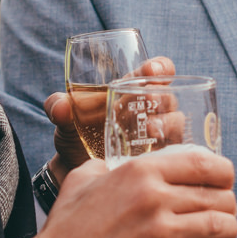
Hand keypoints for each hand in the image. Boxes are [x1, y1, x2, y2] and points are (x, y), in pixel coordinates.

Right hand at [26, 144, 236, 237]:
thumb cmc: (65, 230)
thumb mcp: (82, 180)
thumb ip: (107, 167)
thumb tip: (119, 165)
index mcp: (140, 172)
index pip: (204, 163)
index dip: (224, 172)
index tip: (225, 181)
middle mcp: (155, 199)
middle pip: (219, 195)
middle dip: (228, 204)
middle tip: (224, 213)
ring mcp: (161, 235)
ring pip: (222, 226)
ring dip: (228, 231)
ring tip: (224, 237)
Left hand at [42, 55, 176, 183]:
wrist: (76, 171)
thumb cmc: (75, 136)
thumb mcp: (65, 119)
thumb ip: (58, 107)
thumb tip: (61, 106)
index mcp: (132, 90)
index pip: (157, 71)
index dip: (160, 67)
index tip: (151, 70)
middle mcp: (151, 109)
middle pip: (171, 95)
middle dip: (163, 97)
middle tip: (149, 102)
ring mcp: (159, 134)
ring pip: (177, 121)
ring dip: (168, 124)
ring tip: (151, 132)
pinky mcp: (161, 158)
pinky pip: (178, 151)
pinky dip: (173, 150)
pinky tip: (160, 154)